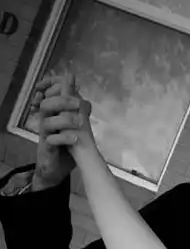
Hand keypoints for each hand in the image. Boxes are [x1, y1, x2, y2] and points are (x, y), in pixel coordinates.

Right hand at [30, 73, 79, 189]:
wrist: (57, 169)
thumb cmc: (65, 146)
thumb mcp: (73, 127)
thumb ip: (77, 111)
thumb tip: (84, 97)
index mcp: (53, 114)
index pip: (49, 94)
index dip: (55, 84)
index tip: (68, 79)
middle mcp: (47, 122)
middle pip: (47, 104)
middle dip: (63, 101)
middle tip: (79, 103)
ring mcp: (46, 135)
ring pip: (47, 121)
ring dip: (65, 119)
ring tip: (80, 122)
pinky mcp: (48, 149)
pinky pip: (51, 141)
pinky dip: (64, 138)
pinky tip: (76, 138)